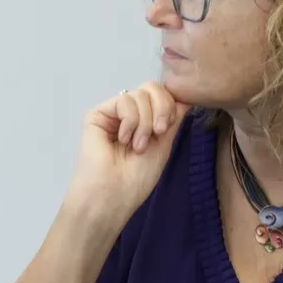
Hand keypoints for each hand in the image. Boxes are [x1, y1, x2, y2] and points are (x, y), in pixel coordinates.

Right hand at [64, 81, 185, 226]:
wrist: (114, 195)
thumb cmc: (136, 179)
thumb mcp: (164, 144)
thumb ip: (172, 118)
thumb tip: (185, 97)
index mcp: (144, 122)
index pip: (161, 96)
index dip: (169, 105)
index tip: (167, 128)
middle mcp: (128, 115)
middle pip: (151, 88)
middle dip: (161, 108)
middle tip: (158, 132)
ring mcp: (112, 114)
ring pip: (139, 94)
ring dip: (145, 122)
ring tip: (137, 146)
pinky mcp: (97, 114)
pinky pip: (124, 100)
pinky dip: (131, 121)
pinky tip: (123, 140)